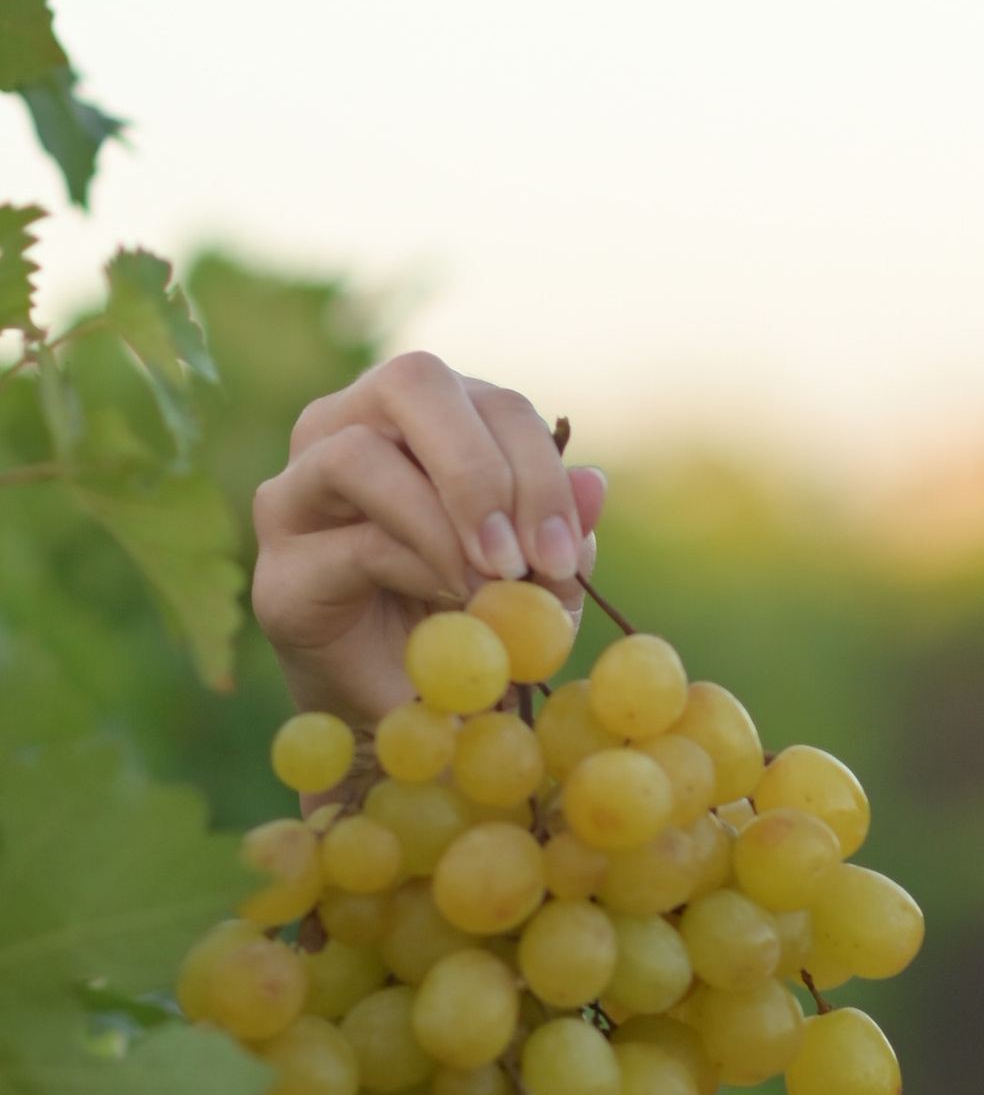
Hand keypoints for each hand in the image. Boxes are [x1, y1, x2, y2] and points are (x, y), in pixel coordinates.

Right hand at [251, 351, 610, 721]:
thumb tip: (593, 482)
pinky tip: (453, 607)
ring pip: (359, 453)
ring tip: (490, 586)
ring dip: (442, 520)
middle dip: (482, 468)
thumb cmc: (473, 624)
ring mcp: (297, 491)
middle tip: (522, 555)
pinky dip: (415, 570)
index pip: (488, 401)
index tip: (565, 553)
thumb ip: (558, 530)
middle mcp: (347, 429)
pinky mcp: (279, 567)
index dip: (538, 467)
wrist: (411, 712)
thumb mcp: (537, 579)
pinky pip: (349, 542)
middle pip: (412, 383)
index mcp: (423, 418)